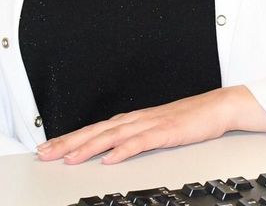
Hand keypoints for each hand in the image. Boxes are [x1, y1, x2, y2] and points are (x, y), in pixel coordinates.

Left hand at [36, 85, 265, 164]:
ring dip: (89, 147)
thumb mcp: (155, 130)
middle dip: (69, 143)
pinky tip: (110, 159)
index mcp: (132, 120)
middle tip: (45, 153)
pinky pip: (141, 142)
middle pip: (96, 131)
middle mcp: (136, 119)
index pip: (94, 129)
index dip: (69, 138)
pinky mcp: (167, 131)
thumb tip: (110, 152)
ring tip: (69, 158)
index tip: (48, 148)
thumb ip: (133, 138)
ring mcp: (151, 124)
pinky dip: (124, 150)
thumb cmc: (189, 119)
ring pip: (113, 136)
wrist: (219, 107)